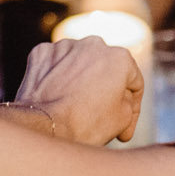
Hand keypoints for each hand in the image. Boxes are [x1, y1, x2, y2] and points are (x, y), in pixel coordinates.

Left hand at [15, 37, 145, 144]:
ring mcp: (64, 46)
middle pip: (106, 70)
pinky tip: (57, 98)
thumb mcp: (123, 119)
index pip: (133, 84)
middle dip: (106, 90)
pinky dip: (57, 78)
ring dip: (81, 81)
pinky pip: (55, 65)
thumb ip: (128, 100)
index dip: (132, 110)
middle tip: (101, 115)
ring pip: (79, 65)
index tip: (123, 131)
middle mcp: (93, 43)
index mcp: (120, 57)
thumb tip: (118, 97)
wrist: (44, 126)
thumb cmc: (87, 123)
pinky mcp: (41, 53)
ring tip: (76, 107)